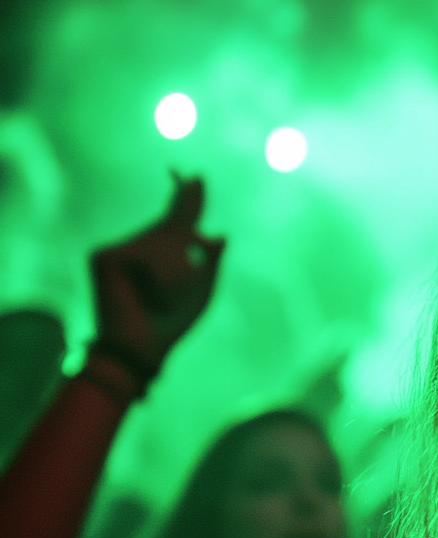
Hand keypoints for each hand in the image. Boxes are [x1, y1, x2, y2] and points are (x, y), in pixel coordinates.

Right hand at [88, 174, 223, 381]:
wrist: (141, 347)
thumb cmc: (173, 323)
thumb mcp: (202, 291)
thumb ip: (211, 263)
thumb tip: (221, 235)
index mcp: (161, 252)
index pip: (176, 217)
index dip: (187, 197)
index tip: (195, 178)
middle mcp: (137, 245)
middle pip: (173, 225)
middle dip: (188, 238)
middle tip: (186, 246)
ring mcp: (118, 248)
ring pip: (165, 243)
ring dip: (179, 276)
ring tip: (164, 300)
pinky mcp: (103, 255)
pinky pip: (149, 256)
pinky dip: (161, 279)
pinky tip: (148, 296)